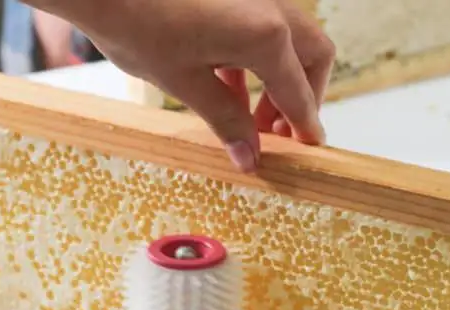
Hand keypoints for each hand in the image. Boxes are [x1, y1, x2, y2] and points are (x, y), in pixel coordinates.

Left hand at [32, 0, 335, 171]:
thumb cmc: (137, 25)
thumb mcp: (185, 84)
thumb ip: (226, 120)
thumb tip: (249, 155)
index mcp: (266, 34)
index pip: (298, 91)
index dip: (304, 125)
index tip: (308, 149)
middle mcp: (270, 7)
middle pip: (312, 55)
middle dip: (302, 96)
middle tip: (280, 133)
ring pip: (289, 39)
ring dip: (278, 79)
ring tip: (250, 118)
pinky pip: (262, 26)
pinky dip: (255, 58)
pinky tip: (228, 87)